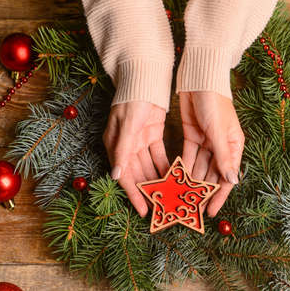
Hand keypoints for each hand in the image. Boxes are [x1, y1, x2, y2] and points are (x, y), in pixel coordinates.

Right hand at [103, 102, 169, 216]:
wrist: (144, 79)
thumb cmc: (131, 101)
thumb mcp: (126, 127)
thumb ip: (122, 152)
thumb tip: (115, 175)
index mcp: (115, 146)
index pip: (125, 176)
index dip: (134, 194)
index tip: (144, 211)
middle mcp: (126, 146)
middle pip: (138, 174)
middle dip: (148, 191)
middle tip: (161, 207)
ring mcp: (140, 141)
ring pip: (149, 166)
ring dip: (158, 180)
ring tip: (170, 195)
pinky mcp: (153, 135)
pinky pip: (159, 155)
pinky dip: (165, 166)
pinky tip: (174, 176)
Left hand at [179, 91, 244, 216]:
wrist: (199, 80)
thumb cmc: (215, 103)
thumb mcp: (219, 133)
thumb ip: (223, 158)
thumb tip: (232, 182)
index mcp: (234, 146)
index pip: (227, 177)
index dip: (218, 195)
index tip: (209, 212)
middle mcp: (221, 147)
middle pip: (212, 174)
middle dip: (202, 192)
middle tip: (191, 209)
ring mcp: (206, 142)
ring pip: (198, 167)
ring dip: (191, 182)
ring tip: (181, 198)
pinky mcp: (192, 136)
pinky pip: (188, 157)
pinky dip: (182, 168)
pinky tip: (175, 180)